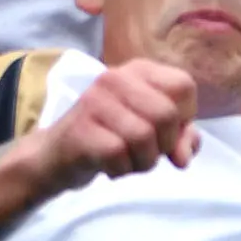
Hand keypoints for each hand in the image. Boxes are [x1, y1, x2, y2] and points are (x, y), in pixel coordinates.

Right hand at [21, 57, 200, 197]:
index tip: (164, 131)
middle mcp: (115, 77)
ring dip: (142, 162)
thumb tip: (184, 155)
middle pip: (166, 115)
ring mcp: (95, 101)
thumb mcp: (152, 133)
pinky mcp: (81, 128)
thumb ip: (179, 137)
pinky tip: (108, 165)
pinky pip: (119, 154)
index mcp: (138, 70)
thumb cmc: (111, 139)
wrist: (55, 157)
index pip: (184, 86)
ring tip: (126, 159)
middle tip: (143, 151)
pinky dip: (120, 169)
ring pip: (144, 136)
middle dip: (163, 145)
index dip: (184, 117)